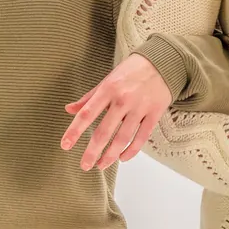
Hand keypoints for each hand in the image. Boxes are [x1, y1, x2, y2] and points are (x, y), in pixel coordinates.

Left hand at [61, 53, 172, 171]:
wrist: (163, 62)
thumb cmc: (131, 71)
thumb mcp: (107, 80)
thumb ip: (89, 97)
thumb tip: (69, 109)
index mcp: (108, 89)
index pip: (86, 113)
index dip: (75, 131)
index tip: (65, 145)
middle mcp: (123, 99)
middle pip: (104, 132)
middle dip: (93, 152)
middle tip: (84, 166)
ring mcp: (140, 108)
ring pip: (123, 138)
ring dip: (111, 155)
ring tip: (101, 165)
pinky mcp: (154, 114)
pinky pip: (141, 138)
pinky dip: (131, 150)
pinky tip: (122, 158)